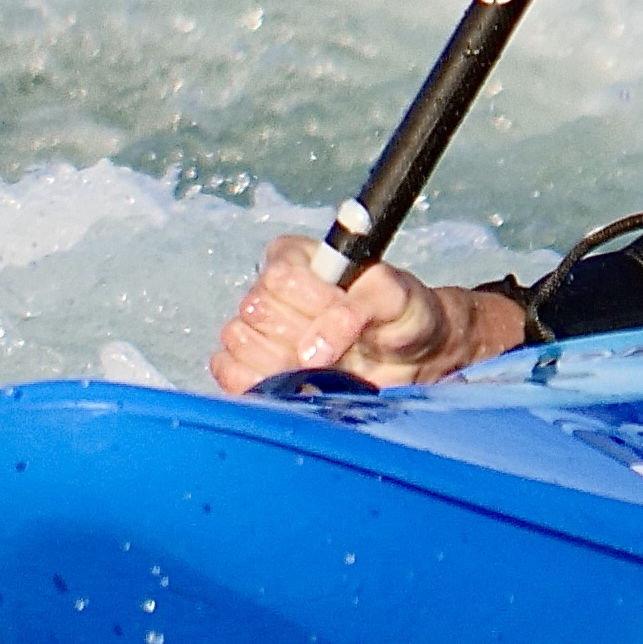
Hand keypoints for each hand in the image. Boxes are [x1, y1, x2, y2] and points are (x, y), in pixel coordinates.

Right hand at [207, 240, 528, 394]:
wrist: (412, 356)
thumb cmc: (403, 316)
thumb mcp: (393, 298)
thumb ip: (355, 311)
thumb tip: (313, 350)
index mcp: (297, 258)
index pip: (279, 277)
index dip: (313, 304)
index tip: (348, 317)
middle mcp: (270, 290)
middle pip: (254, 313)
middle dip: (299, 337)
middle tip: (339, 349)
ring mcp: (258, 329)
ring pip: (237, 342)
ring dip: (280, 363)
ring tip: (322, 369)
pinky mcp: (253, 367)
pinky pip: (229, 374)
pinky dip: (256, 384)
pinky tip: (294, 385)